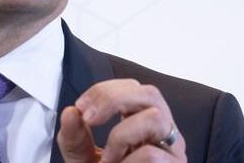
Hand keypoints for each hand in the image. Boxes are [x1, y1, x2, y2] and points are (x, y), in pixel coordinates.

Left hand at [56, 79, 186, 162]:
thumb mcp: (83, 159)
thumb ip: (74, 138)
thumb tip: (70, 112)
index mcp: (144, 122)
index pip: (134, 88)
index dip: (106, 90)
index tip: (81, 108)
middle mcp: (164, 134)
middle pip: (150, 93)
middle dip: (114, 99)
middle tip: (89, 119)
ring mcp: (174, 153)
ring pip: (156, 119)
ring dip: (122, 135)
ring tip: (108, 159)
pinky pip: (153, 155)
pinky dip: (129, 161)